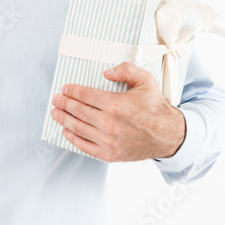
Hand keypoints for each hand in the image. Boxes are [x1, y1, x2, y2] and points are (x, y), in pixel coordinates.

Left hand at [50, 61, 185, 161]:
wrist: (168, 135)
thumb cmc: (155, 107)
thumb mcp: (145, 80)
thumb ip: (126, 70)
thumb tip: (106, 72)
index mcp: (116, 104)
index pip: (85, 95)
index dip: (72, 91)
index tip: (65, 89)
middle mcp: (109, 124)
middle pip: (78, 111)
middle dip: (64, 104)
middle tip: (56, 99)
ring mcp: (108, 141)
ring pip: (78, 129)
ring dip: (64, 120)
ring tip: (56, 113)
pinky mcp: (109, 154)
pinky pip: (85, 146)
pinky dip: (73, 139)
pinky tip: (66, 132)